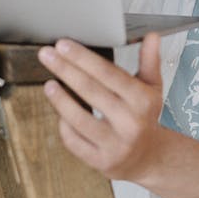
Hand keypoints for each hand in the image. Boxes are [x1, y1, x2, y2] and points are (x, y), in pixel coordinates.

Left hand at [37, 33, 169, 182]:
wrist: (150, 158)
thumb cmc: (145, 116)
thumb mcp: (152, 88)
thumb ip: (150, 61)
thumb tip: (152, 36)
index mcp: (142, 101)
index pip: (108, 73)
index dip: (83, 58)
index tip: (63, 45)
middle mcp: (130, 123)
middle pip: (90, 90)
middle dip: (65, 70)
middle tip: (46, 55)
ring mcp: (115, 145)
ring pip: (78, 118)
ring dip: (60, 99)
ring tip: (48, 84)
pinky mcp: (101, 162)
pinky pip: (74, 141)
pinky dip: (64, 125)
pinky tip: (59, 112)